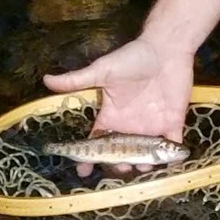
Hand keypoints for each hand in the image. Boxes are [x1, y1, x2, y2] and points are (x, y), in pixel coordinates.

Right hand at [43, 36, 193, 176]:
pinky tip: (165, 162)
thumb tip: (46, 80)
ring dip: (143, 166)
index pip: (98, 143)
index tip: (82, 171)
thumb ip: (77, 80)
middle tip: (120, 167)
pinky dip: (171, 158)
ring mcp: (152, 126)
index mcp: (112, 116)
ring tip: (139, 166)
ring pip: (146, 157)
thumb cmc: (133, 57)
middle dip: (119, 167)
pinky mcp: (173, 122)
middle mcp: (130, 126)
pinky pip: (173, 146)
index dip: (89, 159)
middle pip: (122, 156)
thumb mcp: (102, 70)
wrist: (165, 48)